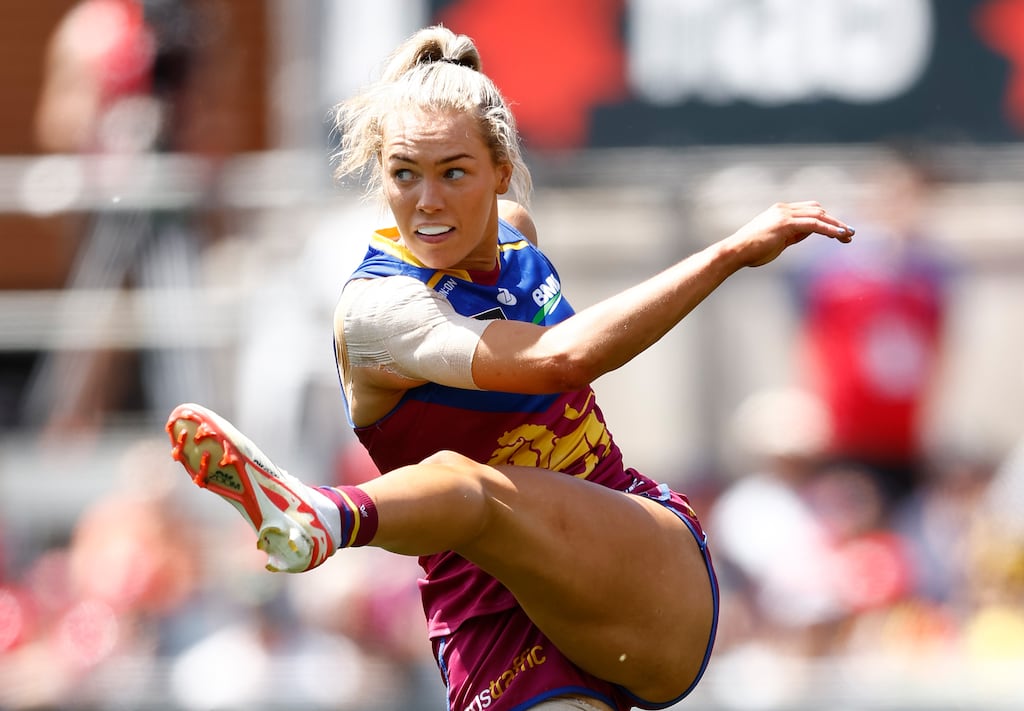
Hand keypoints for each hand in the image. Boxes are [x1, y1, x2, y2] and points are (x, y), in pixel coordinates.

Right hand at [726, 201, 853, 267]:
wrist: (735, 252)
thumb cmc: (751, 251)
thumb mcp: (777, 242)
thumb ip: (793, 235)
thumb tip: (809, 233)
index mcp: (780, 211)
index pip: (810, 210)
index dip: (827, 220)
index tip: (839, 232)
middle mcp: (783, 208)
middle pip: (818, 210)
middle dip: (835, 222)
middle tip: (849, 235)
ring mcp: (784, 214)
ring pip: (819, 215)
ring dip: (836, 225)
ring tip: (849, 235)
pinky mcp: (786, 223)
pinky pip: (814, 225)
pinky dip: (830, 229)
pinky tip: (840, 235)